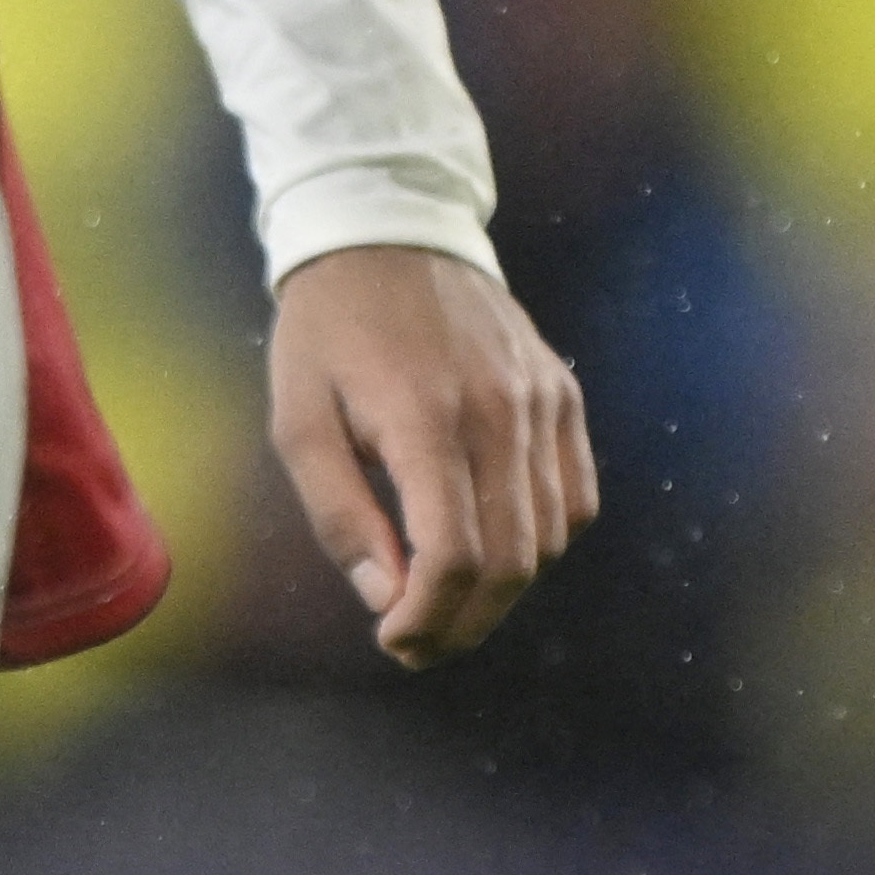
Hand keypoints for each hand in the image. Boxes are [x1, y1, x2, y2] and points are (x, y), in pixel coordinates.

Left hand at [265, 244, 598, 669]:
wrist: (389, 232)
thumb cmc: (328, 335)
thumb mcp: (299, 423)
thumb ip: (341, 516)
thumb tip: (387, 598)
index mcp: (425, 418)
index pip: (454, 556)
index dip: (427, 619)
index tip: (392, 641)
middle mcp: (499, 410)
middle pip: (510, 562)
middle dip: (463, 623)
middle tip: (417, 643)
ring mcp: (541, 400)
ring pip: (547, 539)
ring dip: (501, 591)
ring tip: (447, 600)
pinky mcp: (562, 393)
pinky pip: (575, 498)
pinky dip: (541, 540)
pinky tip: (491, 542)